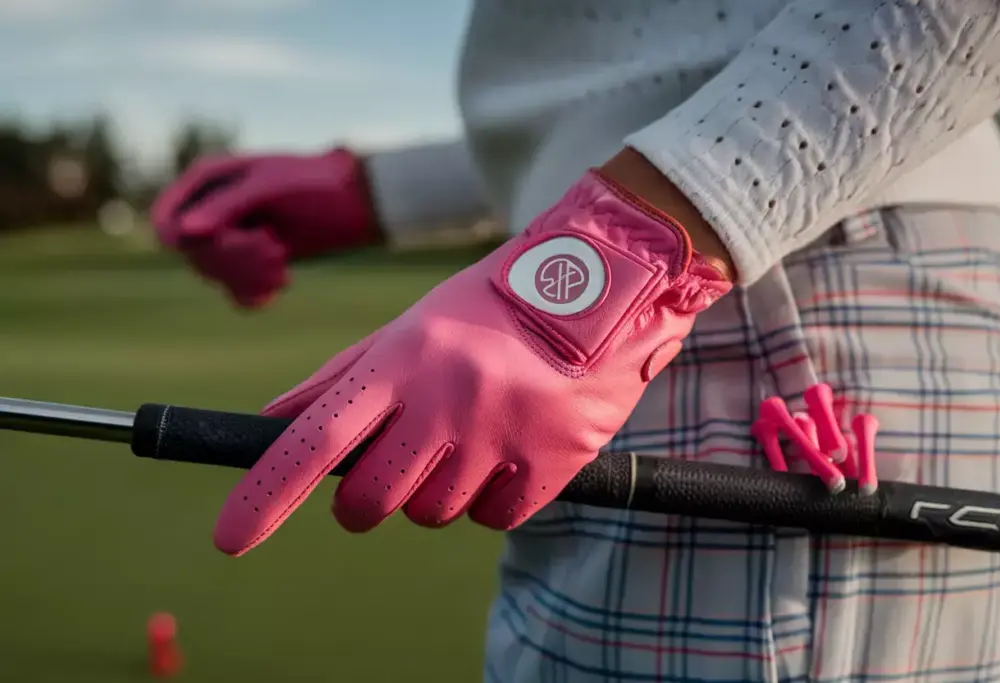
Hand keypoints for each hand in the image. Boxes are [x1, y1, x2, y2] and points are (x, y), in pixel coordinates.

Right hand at [150, 149, 380, 307]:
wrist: (359, 203)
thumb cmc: (316, 184)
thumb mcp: (270, 188)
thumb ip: (226, 206)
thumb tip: (182, 234)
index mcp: (208, 181)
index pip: (167, 223)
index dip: (189, 242)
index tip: (229, 240)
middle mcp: (213, 210)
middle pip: (192, 256)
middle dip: (232, 258)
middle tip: (274, 248)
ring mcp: (232, 238)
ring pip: (215, 276)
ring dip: (248, 276)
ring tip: (282, 263)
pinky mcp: (253, 263)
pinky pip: (236, 293)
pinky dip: (256, 292)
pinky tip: (282, 282)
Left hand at [212, 169, 731, 555]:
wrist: (604, 292)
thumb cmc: (494, 310)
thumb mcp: (414, 325)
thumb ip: (344, 377)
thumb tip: (273, 420)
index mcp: (403, 358)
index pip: (317, 437)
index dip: (267, 492)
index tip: (230, 537)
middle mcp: (445, 399)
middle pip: (368, 500)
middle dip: (366, 500)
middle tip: (393, 468)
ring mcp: (499, 435)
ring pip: (431, 515)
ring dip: (437, 492)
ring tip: (471, 437)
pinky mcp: (547, 464)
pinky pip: (492, 519)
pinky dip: (491, 498)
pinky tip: (510, 450)